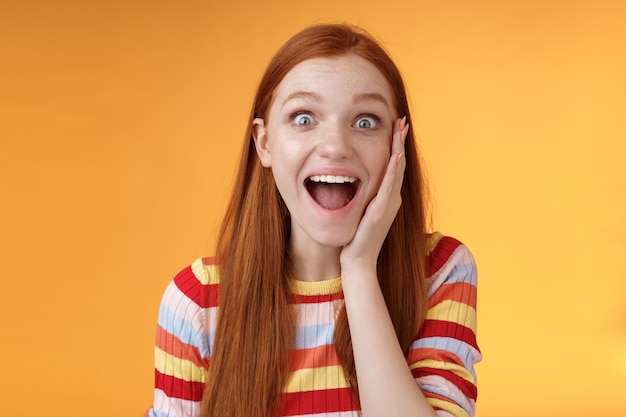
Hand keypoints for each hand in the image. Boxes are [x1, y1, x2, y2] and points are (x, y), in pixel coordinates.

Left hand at [340, 116, 408, 271]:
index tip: (396, 127)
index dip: (396, 146)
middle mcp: (392, 198)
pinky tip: (396, 156)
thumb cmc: (357, 238)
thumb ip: (364, 197)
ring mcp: (389, 204)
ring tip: (401, 129)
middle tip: (402, 120)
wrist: (358, 260)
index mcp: (388, 197)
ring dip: (399, 148)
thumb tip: (355, 183)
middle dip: (400, 141)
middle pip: (399, 163)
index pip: (394, 166)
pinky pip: (389, 186)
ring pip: (397, 170)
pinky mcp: (381, 210)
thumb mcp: (362, 211)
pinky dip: (393, 170)